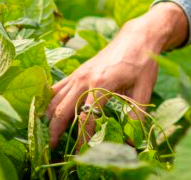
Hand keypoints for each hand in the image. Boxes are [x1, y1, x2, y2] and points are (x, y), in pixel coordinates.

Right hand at [46, 2, 187, 147]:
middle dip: (55, 132)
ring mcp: (78, 74)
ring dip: (48, 118)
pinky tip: (45, 114)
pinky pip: (56, 88)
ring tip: (47, 136)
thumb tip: (131, 140)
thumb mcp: (144, 89)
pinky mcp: (77, 72)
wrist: (137, 37)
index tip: (82, 153)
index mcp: (102, 84)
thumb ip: (136, 116)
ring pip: (55, 100)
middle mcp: (85, 79)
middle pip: (62, 110)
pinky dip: (48, 102)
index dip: (83, 137)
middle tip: (52, 149)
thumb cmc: (143, 63)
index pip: (87, 117)